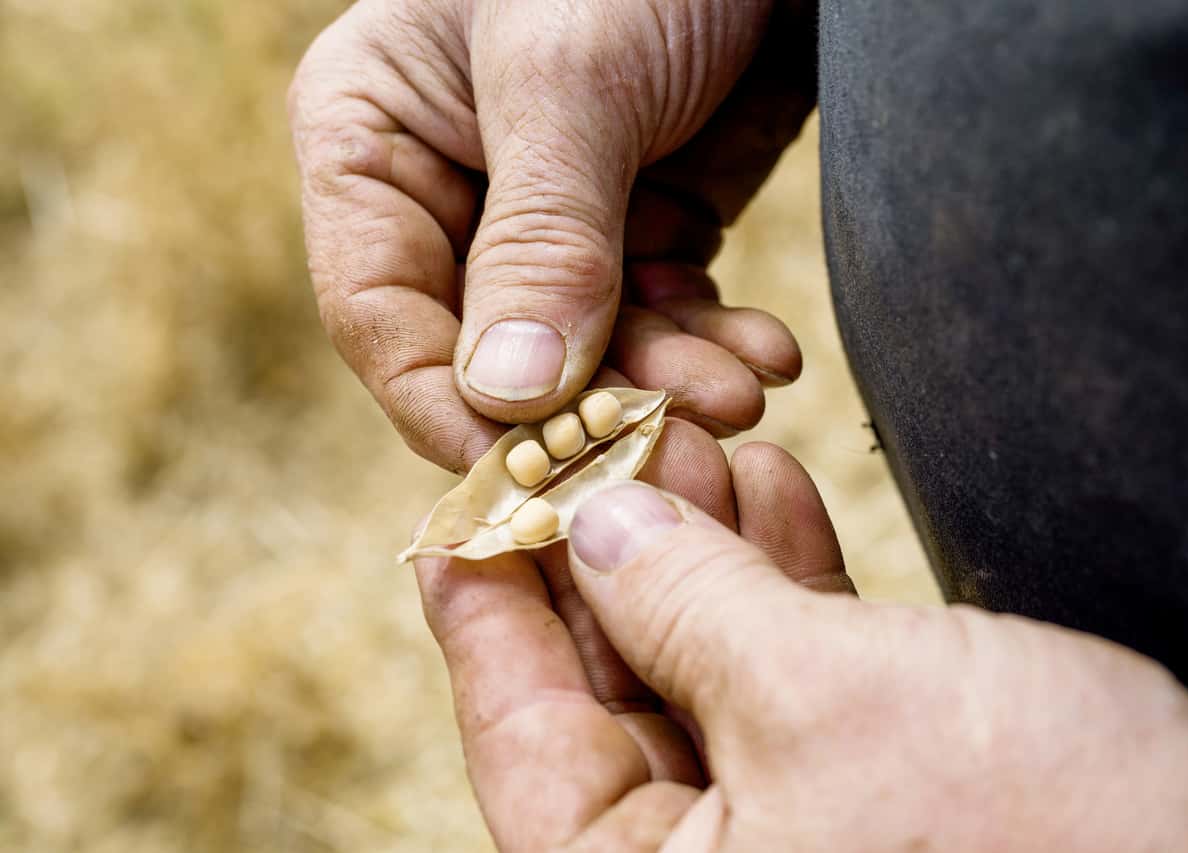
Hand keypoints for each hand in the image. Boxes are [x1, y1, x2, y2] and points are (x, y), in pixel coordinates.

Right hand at [289, 0, 813, 471]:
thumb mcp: (569, 75)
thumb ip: (538, 235)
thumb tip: (507, 397)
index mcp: (374, 137)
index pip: (381, 310)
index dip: (446, 406)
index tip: (525, 474)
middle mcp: (454, 186)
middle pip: (493, 349)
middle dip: (585, 404)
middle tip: (667, 445)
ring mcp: (553, 213)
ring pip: (591, 346)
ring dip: (666, 380)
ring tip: (741, 393)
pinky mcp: (642, 219)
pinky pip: (662, 312)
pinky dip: (709, 343)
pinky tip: (765, 356)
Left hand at [417, 466, 1187, 849]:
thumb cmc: (1032, 837)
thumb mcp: (818, 697)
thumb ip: (684, 606)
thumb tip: (598, 527)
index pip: (523, 733)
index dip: (484, 607)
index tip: (458, 506)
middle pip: (608, 693)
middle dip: (607, 556)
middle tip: (592, 440)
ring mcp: (795, 836)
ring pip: (702, 672)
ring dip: (697, 553)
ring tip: (687, 442)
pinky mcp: (874, 796)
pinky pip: (788, 678)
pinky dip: (778, 584)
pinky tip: (769, 489)